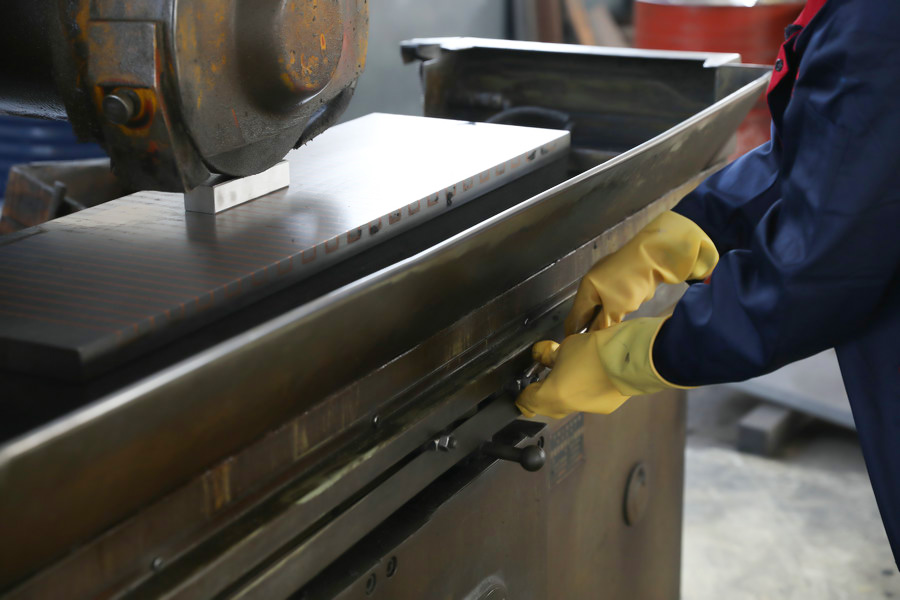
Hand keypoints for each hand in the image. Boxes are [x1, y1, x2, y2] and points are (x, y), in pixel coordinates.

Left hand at [516, 317, 685, 418]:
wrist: (633, 358)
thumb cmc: (599, 350)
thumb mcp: (567, 346)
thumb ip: (549, 354)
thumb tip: (541, 355)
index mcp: (554, 394)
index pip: (528, 402)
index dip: (522, 395)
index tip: (521, 390)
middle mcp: (569, 406)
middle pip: (546, 408)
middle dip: (541, 394)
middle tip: (540, 378)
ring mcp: (589, 408)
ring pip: (567, 405)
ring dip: (563, 392)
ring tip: (566, 371)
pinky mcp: (606, 406)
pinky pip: (585, 401)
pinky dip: (582, 391)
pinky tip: (586, 376)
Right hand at [565, 211, 717, 334]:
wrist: (654, 256)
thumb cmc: (629, 282)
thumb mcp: (616, 308)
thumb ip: (603, 325)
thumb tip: (593, 338)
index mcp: (586, 290)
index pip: (574, 318)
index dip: (572, 335)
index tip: (574, 350)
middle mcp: (592, 284)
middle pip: (586, 312)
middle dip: (587, 329)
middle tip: (592, 347)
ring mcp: (607, 280)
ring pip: (600, 306)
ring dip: (602, 320)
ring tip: (606, 338)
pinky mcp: (620, 279)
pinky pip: (611, 300)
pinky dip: (612, 311)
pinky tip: (618, 321)